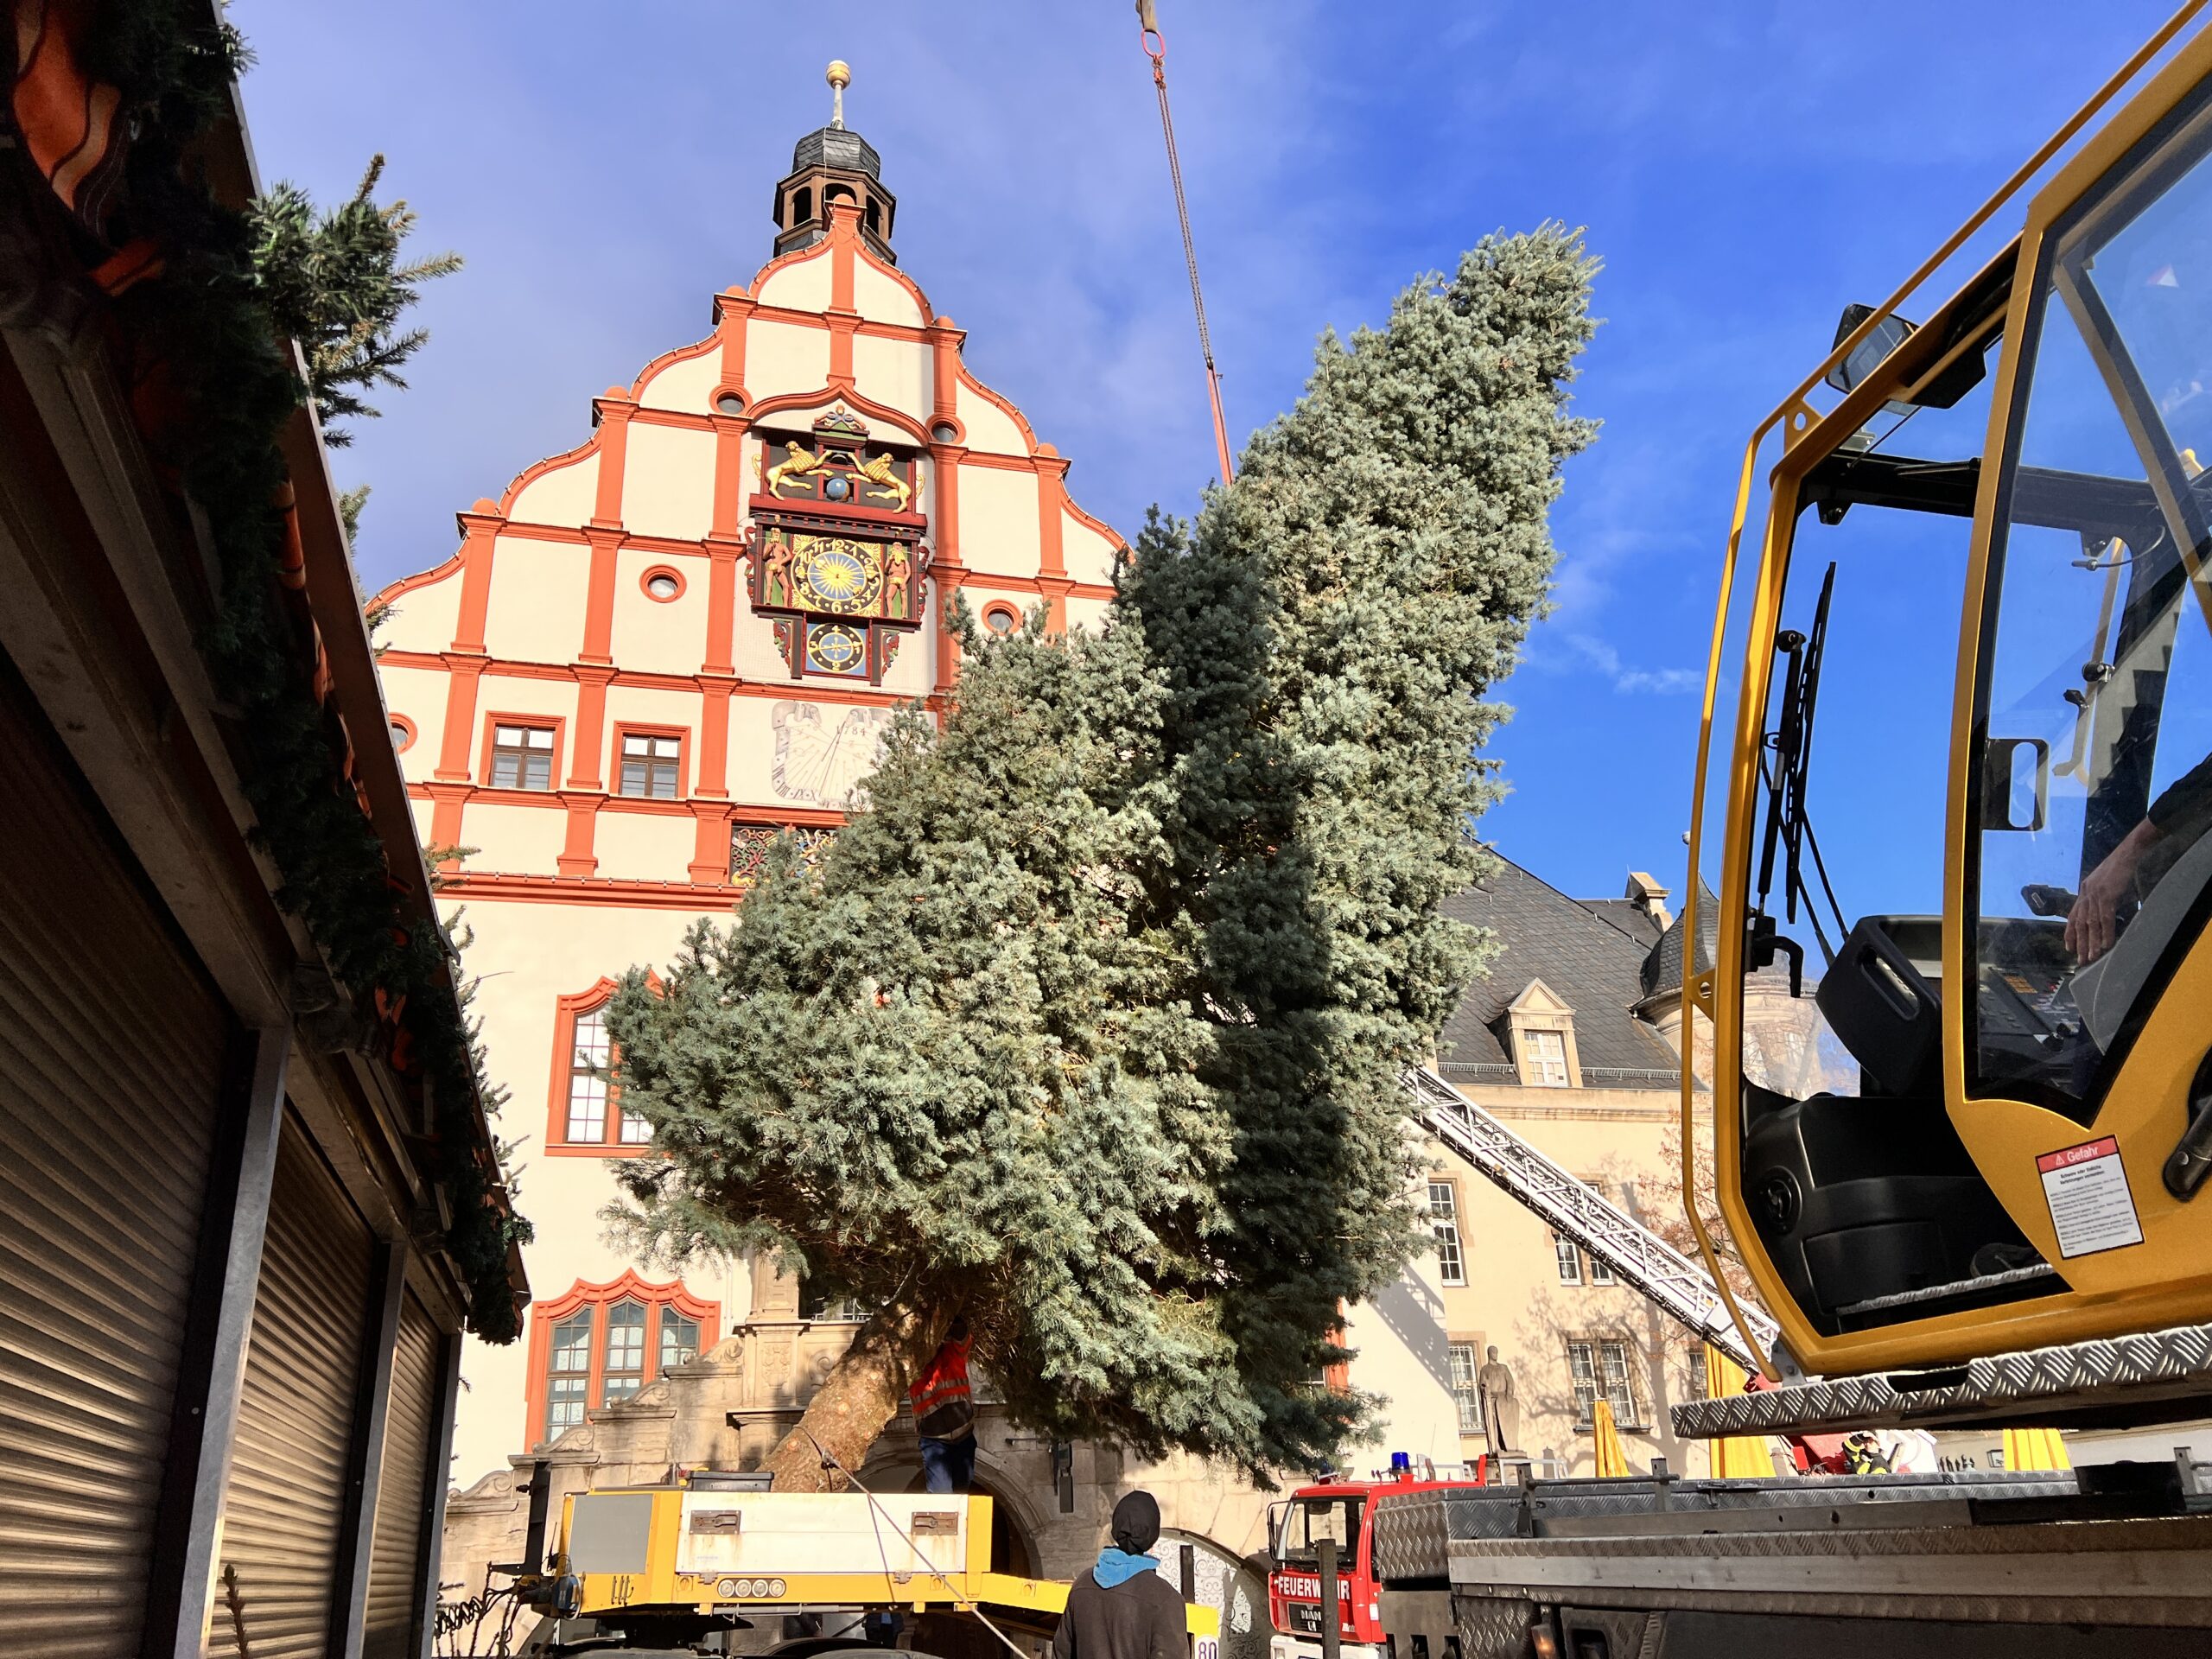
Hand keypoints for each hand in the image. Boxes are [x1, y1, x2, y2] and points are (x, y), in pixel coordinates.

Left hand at [2066, 819, 2161, 962]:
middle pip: (2081, 924)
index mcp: (2084, 892)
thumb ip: (2102, 898)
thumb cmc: (2119, 868)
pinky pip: (2105, 918)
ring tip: (2092, 957)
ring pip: (2092, 924)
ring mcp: (2095, 895)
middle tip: (2080, 960)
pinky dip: (2105, 933)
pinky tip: (2106, 944)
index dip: (2070, 933)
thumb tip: (2105, 913)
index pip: (2073, 916)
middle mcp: (2086, 894)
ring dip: (2092, 942)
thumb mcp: (2105, 884)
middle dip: (2080, 944)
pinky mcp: (2107, 895)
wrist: (2127, 853)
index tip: (2068, 947)